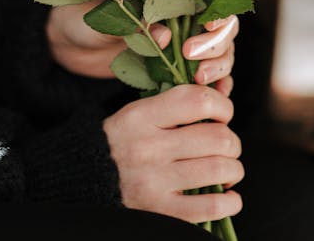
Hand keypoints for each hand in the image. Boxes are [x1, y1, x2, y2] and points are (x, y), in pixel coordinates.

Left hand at [46, 0, 237, 88]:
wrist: (65, 45)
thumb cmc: (80, 18)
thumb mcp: (102, 18)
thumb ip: (133, 25)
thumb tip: (166, 36)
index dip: (217, 13)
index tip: (205, 29)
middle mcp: (181, 16)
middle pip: (225, 28)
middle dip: (218, 45)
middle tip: (193, 61)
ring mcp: (182, 44)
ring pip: (222, 53)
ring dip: (220, 67)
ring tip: (199, 80)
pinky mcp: (175, 70)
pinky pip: (208, 78)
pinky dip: (217, 86)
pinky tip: (215, 95)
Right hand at [103, 84, 243, 223]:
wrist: (80, 183)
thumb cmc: (117, 145)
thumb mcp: (134, 115)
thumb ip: (170, 107)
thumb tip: (218, 102)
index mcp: (141, 116)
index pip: (198, 100)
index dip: (222, 105)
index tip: (223, 113)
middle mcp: (148, 147)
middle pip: (217, 137)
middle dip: (231, 141)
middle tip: (227, 145)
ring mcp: (154, 182)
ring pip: (219, 169)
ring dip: (233, 169)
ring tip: (228, 169)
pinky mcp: (160, 213)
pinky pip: (211, 206)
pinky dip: (229, 201)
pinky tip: (228, 196)